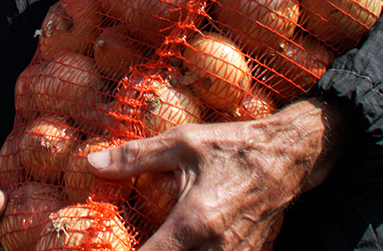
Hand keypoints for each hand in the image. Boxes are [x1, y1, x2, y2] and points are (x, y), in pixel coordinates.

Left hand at [85, 98, 347, 250]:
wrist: (290, 156)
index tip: (104, 247)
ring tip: (153, 241)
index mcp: (194, 223)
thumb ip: (135, 156)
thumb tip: (92, 163)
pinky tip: (180, 243)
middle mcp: (216, 250)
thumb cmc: (234, 146)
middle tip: (131, 243)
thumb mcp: (183, 142)